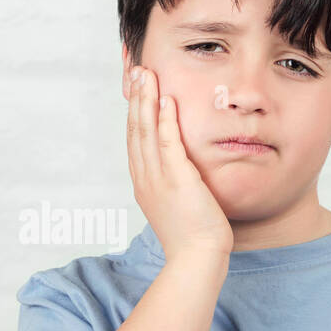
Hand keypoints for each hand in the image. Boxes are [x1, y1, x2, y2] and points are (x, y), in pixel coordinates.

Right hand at [127, 66, 232, 260]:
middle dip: (135, 98)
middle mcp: (145, 178)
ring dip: (146, 100)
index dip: (134, 112)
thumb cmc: (192, 237)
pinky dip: (164, 121)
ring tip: (146, 75)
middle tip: (136, 71)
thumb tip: (180, 172)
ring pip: (146, 132)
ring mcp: (158, 179)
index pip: (135, 140)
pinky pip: (167, 144)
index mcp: (143, 183)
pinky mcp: (177, 180)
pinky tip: (166, 101)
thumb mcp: (177, 205)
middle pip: (135, 130)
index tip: (136, 90)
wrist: (196, 259)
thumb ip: (173, 184)